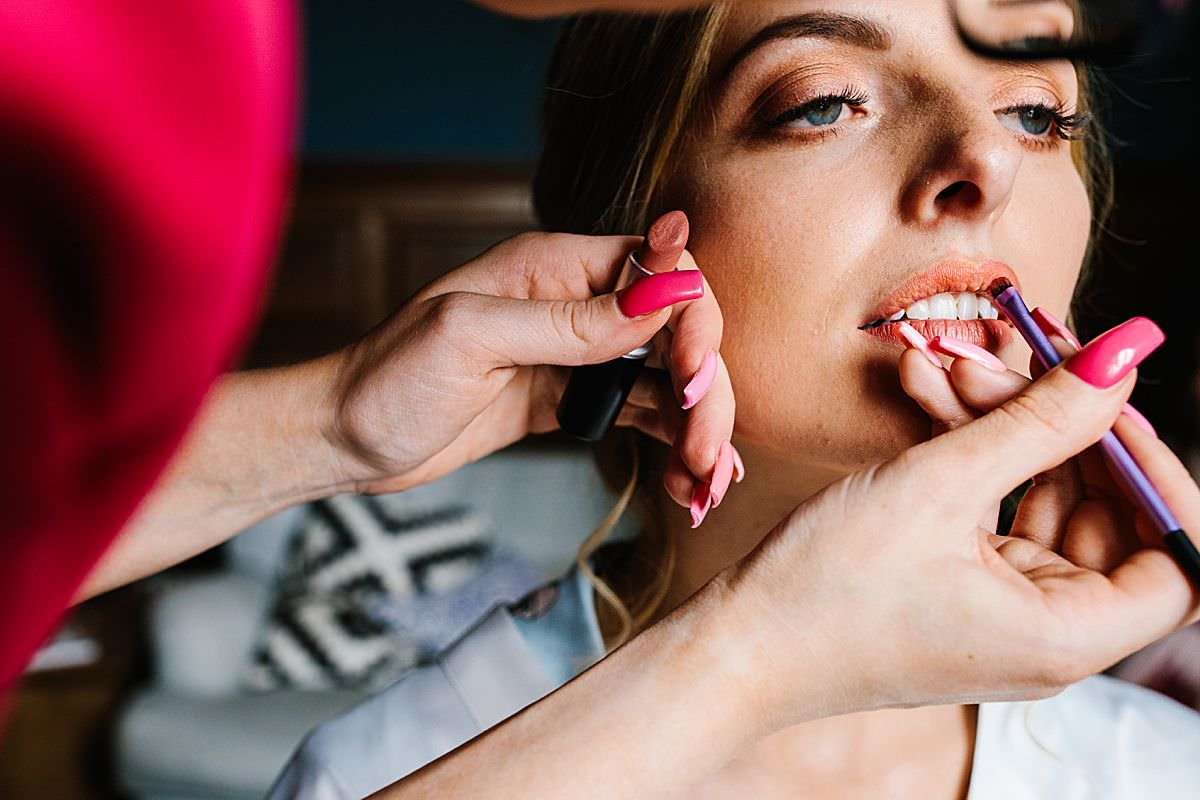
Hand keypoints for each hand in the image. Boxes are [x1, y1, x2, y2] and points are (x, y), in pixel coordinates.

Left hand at [324, 213, 736, 509]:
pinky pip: (636, 415)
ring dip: (696, 428)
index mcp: (552, 267)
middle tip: (709, 453)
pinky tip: (687, 482)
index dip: (691, 319)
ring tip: (707, 485)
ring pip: (664, 380)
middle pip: (674, 331)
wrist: (342, 440)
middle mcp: (572, 303)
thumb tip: (665, 292)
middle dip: (705, 391)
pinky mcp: (567, 401)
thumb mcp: (472, 339)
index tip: (692, 379)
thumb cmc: (385, 379)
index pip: (657, 270)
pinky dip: (667, 445)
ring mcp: (573, 355)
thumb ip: (571, 321)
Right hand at [718, 318, 1199, 731]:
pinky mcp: (966, 591)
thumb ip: (1041, 418)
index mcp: (1068, 634)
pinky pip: (998, 511)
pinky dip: (973, 455)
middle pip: (1108, 513)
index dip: (1153, 469)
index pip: (1180, 553)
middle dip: (1059, 426)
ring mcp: (1008, 612)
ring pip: (1047, 500)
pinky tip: (926, 397)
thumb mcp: (938, 485)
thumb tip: (1123, 357)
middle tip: (1002, 360)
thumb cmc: (827, 589)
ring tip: (942, 368)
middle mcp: (1051, 632)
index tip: (1103, 401)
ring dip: (1004, 427)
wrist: (740, 644)